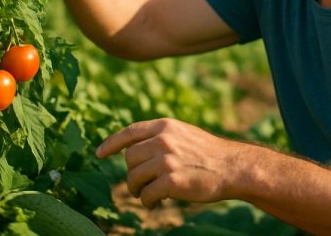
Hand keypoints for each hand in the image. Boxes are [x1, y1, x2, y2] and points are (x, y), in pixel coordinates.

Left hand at [96, 118, 241, 207]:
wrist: (231, 167)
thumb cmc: (208, 153)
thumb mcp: (183, 134)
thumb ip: (161, 137)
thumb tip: (133, 150)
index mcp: (165, 126)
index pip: (129, 132)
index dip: (111, 143)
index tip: (99, 154)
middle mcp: (163, 140)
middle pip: (130, 158)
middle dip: (133, 173)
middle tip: (142, 184)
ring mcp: (166, 160)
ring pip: (134, 177)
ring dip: (137, 190)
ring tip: (148, 196)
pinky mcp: (171, 181)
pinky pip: (146, 194)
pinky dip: (147, 202)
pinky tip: (155, 204)